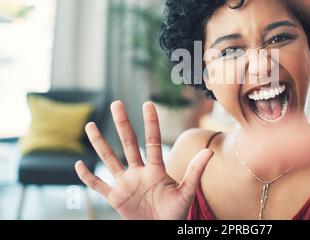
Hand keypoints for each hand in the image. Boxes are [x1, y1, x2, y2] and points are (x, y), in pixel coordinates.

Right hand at [75, 101, 213, 219]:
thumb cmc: (175, 212)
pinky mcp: (115, 198)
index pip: (152, 141)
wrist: (160, 229)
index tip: (148, 104)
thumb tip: (210, 152)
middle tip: (116, 103)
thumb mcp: (186, 192)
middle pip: (128, 143)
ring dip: (100, 143)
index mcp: (156, 169)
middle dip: (122, 124)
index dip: (151, 123)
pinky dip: (88, 177)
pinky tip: (79, 165)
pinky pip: (98, 186)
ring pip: (109, 159)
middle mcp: (138, 172)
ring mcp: (125, 184)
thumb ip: (195, 171)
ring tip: (91, 125)